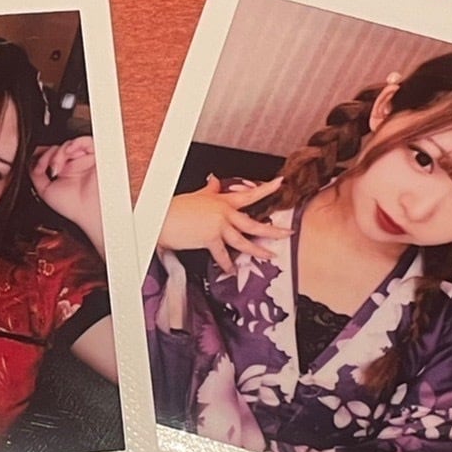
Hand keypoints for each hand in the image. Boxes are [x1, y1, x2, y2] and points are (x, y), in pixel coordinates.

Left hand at [29, 137, 102, 252]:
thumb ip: (35, 173)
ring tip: (59, 167)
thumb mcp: (44, 190)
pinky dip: (75, 143)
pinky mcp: (96, 155)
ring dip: (59, 153)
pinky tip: (69, 152)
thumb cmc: (73, 205)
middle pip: (56, 147)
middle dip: (49, 155)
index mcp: (62, 171)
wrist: (90, 210)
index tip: (37, 163)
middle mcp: (72, 163)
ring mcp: (83, 158)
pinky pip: (85, 141)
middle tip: (48, 168)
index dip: (42, 155)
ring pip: (67, 144)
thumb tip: (30, 160)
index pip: (49, 154)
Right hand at [158, 175, 286, 262]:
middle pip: (254, 223)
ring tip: (270, 256)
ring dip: (258, 250)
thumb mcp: (196, 196)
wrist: (162, 217)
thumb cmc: (177, 208)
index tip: (281, 184)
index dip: (267, 189)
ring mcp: (218, 226)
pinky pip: (223, 255)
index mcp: (222, 200)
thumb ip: (210, 190)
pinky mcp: (210, 238)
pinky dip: (227, 265)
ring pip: (244, 241)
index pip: (249, 194)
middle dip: (273, 229)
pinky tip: (231, 271)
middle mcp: (224, 212)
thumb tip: (215, 180)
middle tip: (288, 233)